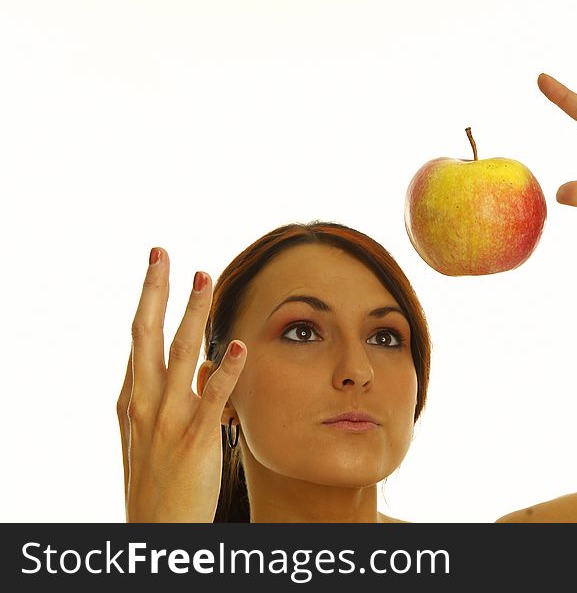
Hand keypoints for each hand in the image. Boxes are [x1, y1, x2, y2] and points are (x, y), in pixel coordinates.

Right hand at [116, 248, 245, 521]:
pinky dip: (223, 370)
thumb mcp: (155, 432)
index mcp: (133, 399)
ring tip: (205, 277)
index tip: (159, 264)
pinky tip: (237, 346)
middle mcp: (144, 404)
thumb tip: (202, 360)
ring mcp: (167, 421)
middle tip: (164, 253)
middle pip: (147, 335)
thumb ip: (176, 394)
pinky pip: (210, 398)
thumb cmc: (159, 481)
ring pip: (179, 355)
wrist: (155, 530)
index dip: (149, 298)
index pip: (139, 338)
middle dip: (156, 291)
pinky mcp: (193, 441)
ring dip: (193, 314)